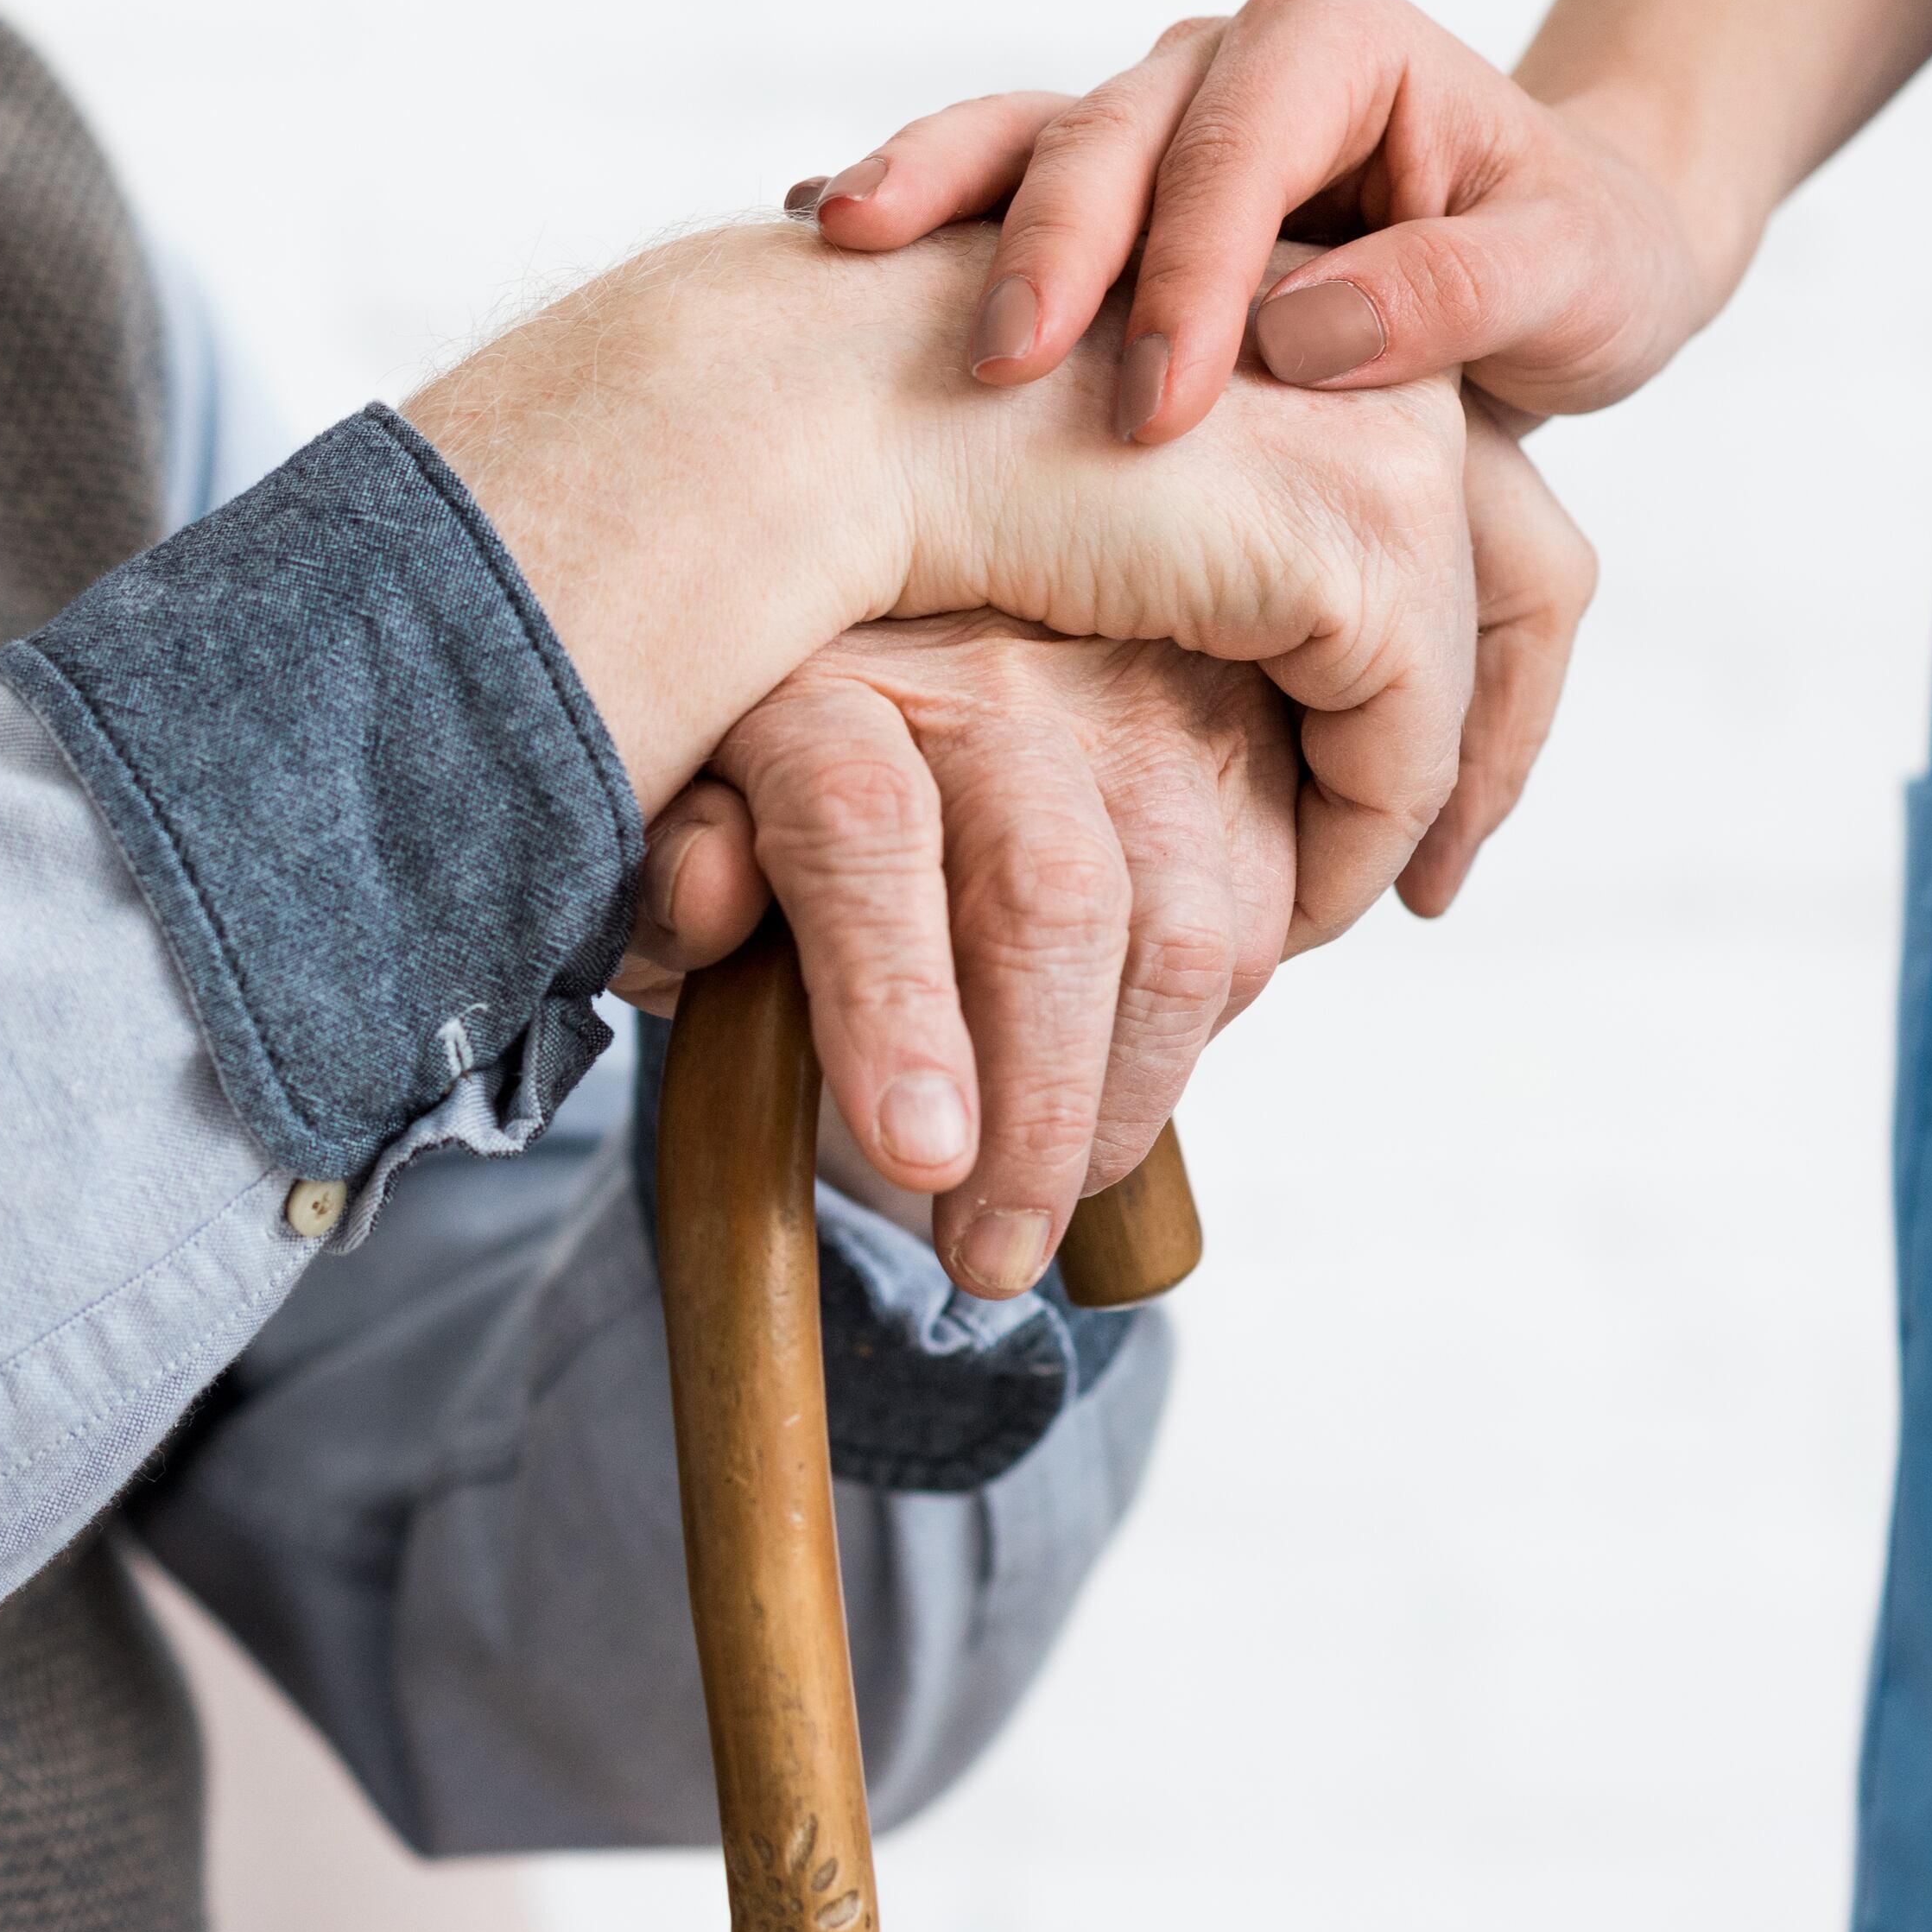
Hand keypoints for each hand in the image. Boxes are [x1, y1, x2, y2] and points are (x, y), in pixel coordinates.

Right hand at [404, 221, 1476, 928]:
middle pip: (1525, 575)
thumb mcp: (1078, 496)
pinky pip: (1401, 759)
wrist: (824, 416)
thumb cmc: (885, 458)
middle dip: (1479, 750)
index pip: (1471, 508)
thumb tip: (1232, 668)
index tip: (1375, 802)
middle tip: (1429, 890)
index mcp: (1315, 314)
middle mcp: (1381, 357)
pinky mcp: (1362, 548)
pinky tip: (1267, 928)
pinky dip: (1345, 856)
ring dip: (1392, 825)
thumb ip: (1171, 555)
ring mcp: (1389, 447)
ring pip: (1455, 684)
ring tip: (1303, 927)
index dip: (1440, 665)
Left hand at [614, 620, 1296, 1297]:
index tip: (917, 1157)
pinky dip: (1200, 1040)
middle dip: (1036, 1111)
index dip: (893, 1001)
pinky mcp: (1228, 746)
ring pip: (1180, 930)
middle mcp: (982, 676)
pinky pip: (1260, 924)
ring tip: (1052, 1197)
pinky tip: (1119, 1085)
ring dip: (1127, 1106)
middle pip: (1051, 894)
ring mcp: (1122, 704)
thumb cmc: (758, 805)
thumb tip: (711, 891)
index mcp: (817, 689)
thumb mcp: (671, 844)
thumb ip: (671, 874)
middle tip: (988, 1255)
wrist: (887, 704)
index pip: (863, 828)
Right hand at [793, 0, 1715, 445]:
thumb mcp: (1575, 281)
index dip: (1190, 277)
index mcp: (1335, 44)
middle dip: (1050, 246)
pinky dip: (919, 206)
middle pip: (1108, 137)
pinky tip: (825, 227)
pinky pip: (996, 183)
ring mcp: (1152, 116)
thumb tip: (1305, 336)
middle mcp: (1224, 56)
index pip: (1237, 154)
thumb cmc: (1582, 262)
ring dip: (937, 195)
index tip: (1158, 415)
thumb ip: (1460, 294)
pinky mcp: (1107, 186)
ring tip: (848, 243)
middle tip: (999, 367)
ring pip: (1024, 139)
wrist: (1560, 255)